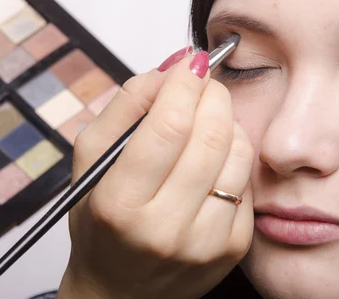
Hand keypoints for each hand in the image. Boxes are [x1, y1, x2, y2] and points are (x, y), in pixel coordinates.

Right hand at [59, 50, 254, 298]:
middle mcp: (165, 228)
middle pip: (210, 135)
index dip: (184, 83)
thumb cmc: (101, 222)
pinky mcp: (233, 248)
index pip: (167, 126)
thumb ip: (124, 107)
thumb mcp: (91, 161)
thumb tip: (169, 69)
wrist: (121, 289)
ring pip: (238, 153)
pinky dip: (233, 155)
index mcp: (119, 204)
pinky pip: (247, 180)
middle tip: (201, 83)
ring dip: (226, 120)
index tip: (190, 62)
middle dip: (211, 93)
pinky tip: (212, 158)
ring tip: (206, 118)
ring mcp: (205, 243)